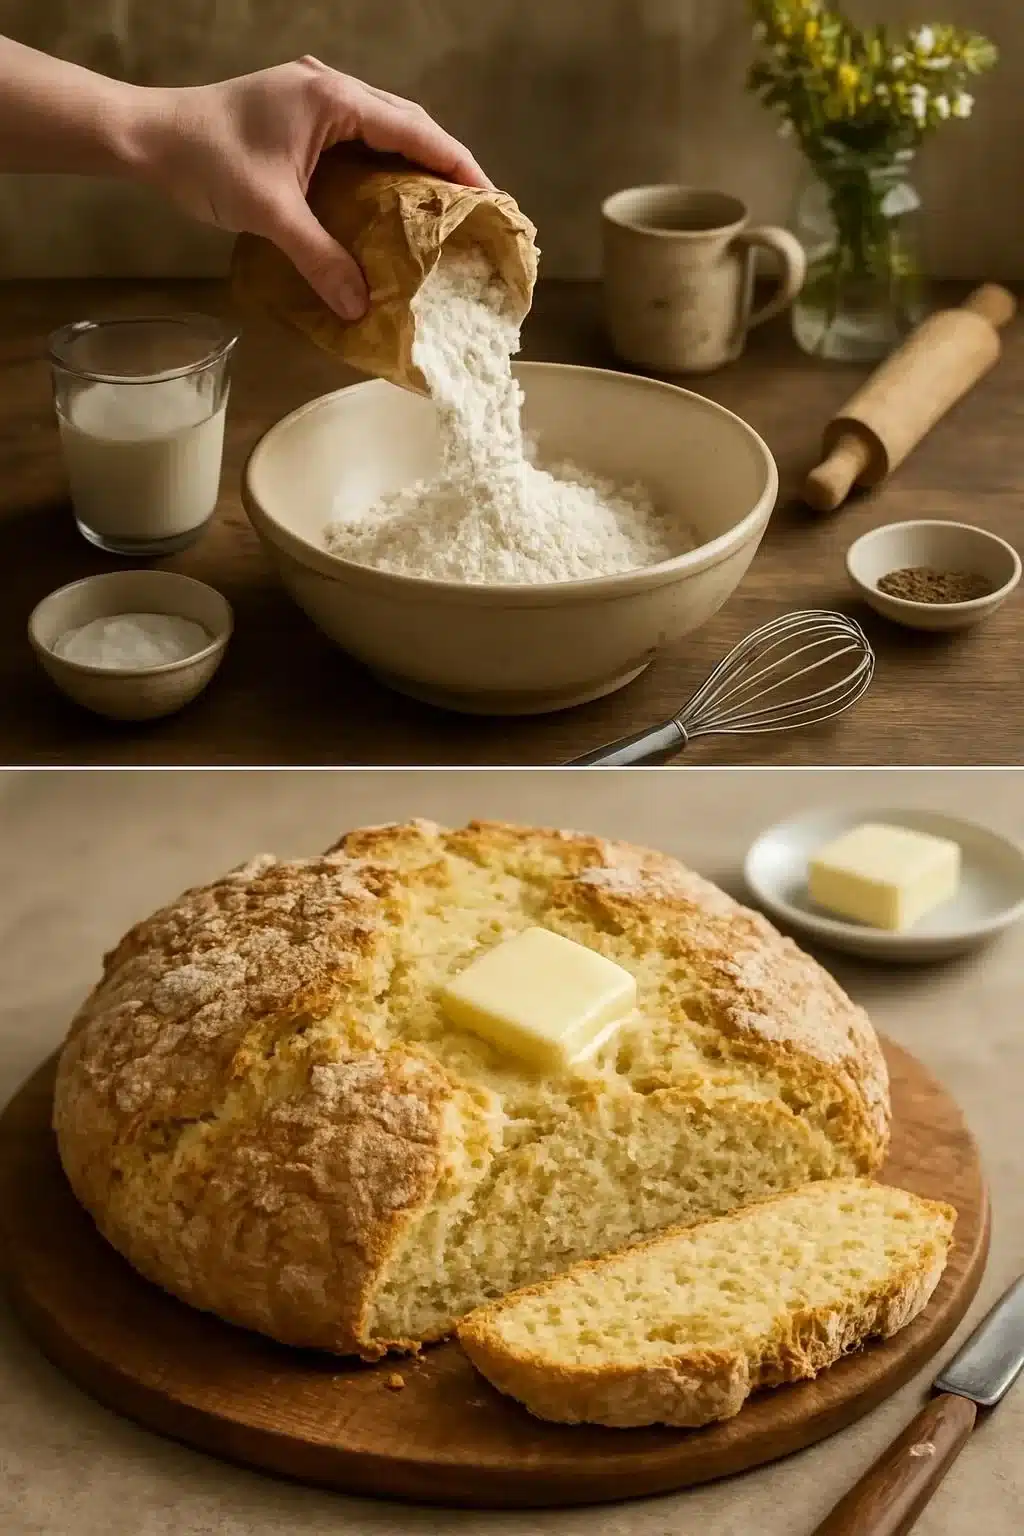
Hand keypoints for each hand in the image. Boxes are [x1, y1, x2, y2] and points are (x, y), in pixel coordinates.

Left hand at [142, 57, 491, 320]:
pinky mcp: (299, 115)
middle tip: (472, 210)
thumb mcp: (270, 214)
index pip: (413, 129)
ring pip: (383, 128)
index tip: (489, 198)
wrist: (149, 137)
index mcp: (333, 99)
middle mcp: (330, 88)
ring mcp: (313, 98)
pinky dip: (381, 165)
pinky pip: (357, 138)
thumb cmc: (206, 161)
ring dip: (413, 163)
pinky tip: (390, 201)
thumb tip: (358, 306)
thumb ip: (320, 258)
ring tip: (441, 209)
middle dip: (442, 164)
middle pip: (406, 123)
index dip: (455, 164)